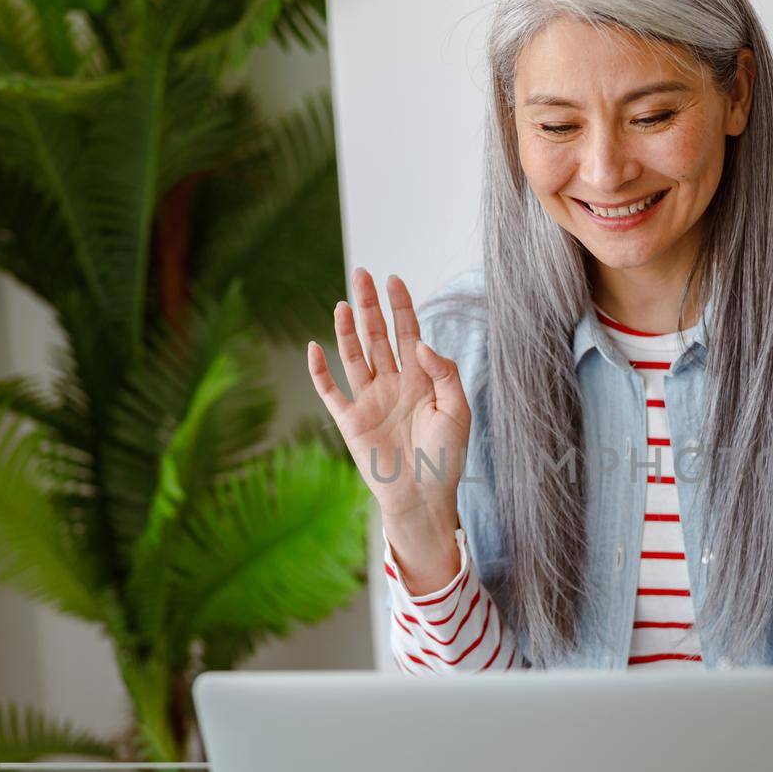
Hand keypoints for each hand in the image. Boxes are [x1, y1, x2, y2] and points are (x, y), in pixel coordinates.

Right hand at [307, 268, 469, 541]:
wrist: (423, 497)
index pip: (408, 333)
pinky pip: (330, 391)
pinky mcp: (350, 421)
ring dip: (348, 329)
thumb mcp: (457, 410)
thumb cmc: (446, 457)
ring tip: (344, 302)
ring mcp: (369, 401)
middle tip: (362, 274)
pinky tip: (315, 347)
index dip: (401, 306)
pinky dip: (320, 370)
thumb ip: (443, 373)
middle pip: (377, 336)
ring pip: (354, 356)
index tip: (394, 279)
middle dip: (370, 305)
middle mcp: (392, 384)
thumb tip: (419, 343)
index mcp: (420, 379)